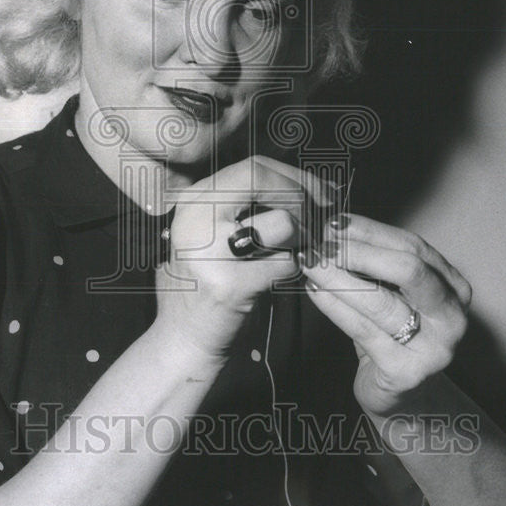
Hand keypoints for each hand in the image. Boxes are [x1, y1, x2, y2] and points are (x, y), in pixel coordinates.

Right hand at [154, 155, 332, 359]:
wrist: (184, 338)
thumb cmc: (213, 280)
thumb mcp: (216, 231)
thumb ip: (250, 204)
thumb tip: (311, 182)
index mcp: (194, 199)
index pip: (254, 167)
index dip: (295, 176)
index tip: (321, 191)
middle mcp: (195, 217)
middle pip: (265, 181)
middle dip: (302, 198)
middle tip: (317, 220)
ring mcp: (209, 251)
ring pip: (283, 223)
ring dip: (299, 241)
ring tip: (287, 256)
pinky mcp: (229, 285)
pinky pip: (286, 264)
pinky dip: (291, 273)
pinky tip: (275, 281)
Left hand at [299, 214, 471, 417]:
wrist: (402, 398)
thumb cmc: (393, 336)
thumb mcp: (394, 294)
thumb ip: (375, 263)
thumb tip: (332, 228)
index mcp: (454, 286)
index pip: (412, 245)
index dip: (370, 231)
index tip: (332, 221)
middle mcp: (453, 315)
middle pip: (407, 268)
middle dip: (359, 251)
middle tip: (320, 242)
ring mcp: (434, 347)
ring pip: (380, 301)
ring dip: (338, 277)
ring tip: (310, 263)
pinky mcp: (406, 371)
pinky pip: (361, 329)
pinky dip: (333, 306)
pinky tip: (313, 291)